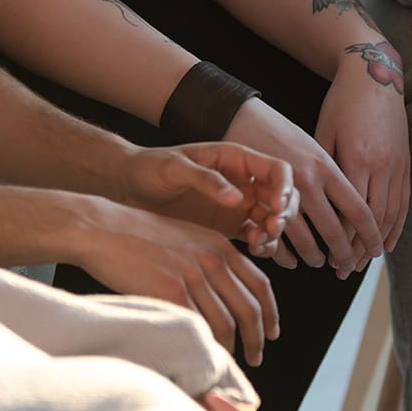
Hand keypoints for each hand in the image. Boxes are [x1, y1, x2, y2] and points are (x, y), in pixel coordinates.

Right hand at [79, 199, 278, 366]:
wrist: (104, 229)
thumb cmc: (141, 236)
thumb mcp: (188, 239)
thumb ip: (211, 261)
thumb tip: (226, 295)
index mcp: (221, 245)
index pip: (260, 284)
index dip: (271, 312)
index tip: (272, 331)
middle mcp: (213, 259)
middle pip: (249, 308)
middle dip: (257, 338)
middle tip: (256, 357)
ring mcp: (193, 275)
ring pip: (225, 323)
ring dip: (232, 350)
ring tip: (228, 365)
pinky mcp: (170, 291)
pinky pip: (196, 328)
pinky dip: (203, 348)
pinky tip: (201, 359)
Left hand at [118, 143, 297, 257]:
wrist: (127, 187)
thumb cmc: (149, 168)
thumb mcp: (174, 167)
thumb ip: (206, 180)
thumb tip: (238, 198)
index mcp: (236, 159)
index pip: (276, 170)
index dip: (284, 187)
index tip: (275, 206)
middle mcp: (244, 182)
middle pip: (283, 195)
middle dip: (284, 213)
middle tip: (270, 228)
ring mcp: (239, 206)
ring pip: (273, 219)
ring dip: (275, 232)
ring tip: (258, 243)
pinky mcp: (230, 227)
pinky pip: (257, 237)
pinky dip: (263, 245)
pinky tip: (253, 251)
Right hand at [223, 98, 382, 273]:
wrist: (240, 116)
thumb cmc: (283, 131)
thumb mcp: (315, 146)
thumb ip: (333, 174)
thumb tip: (358, 207)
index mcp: (326, 167)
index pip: (358, 210)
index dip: (370, 235)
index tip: (376, 250)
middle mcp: (307, 181)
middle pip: (334, 230)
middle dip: (344, 254)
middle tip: (349, 266)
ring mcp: (280, 193)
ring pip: (305, 239)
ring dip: (314, 257)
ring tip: (320, 262)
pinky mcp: (255, 203)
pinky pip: (275, 239)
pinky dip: (284, 255)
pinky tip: (291, 260)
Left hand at [316, 46, 409, 274]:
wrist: (376, 76)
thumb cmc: (342, 103)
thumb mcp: (322, 133)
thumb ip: (320, 169)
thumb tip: (307, 204)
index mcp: (356, 160)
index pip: (349, 212)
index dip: (340, 240)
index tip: (329, 261)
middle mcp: (381, 166)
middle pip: (372, 220)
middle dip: (358, 249)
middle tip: (344, 270)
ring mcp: (398, 166)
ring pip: (391, 214)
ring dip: (378, 242)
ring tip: (363, 262)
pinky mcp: (406, 163)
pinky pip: (404, 202)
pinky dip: (397, 225)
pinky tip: (388, 243)